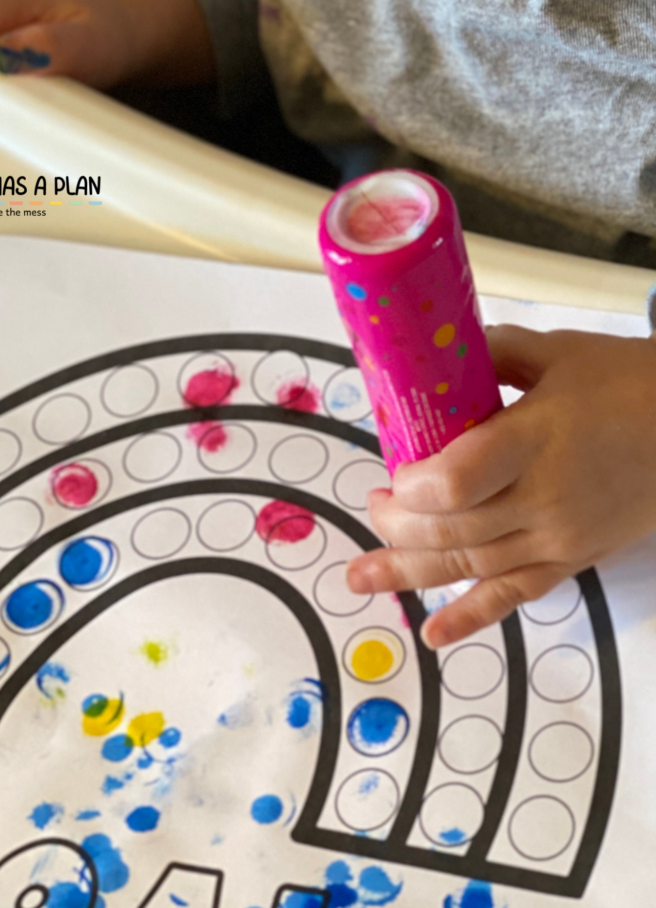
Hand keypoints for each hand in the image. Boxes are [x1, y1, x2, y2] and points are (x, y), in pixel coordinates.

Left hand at [347, 325, 655, 647]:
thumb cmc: (629, 384)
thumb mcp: (558, 353)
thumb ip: (493, 353)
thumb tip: (437, 355)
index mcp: (535, 440)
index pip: (457, 482)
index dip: (413, 487)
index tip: (394, 473)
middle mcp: (543, 499)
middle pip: (452, 530)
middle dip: (398, 527)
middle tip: (376, 507)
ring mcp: (557, 539)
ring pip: (470, 567)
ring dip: (408, 574)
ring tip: (360, 577)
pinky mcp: (571, 561)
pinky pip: (516, 597)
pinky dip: (472, 617)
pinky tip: (434, 634)